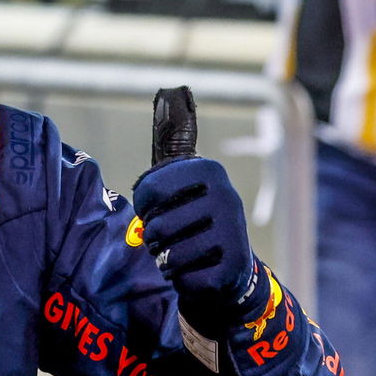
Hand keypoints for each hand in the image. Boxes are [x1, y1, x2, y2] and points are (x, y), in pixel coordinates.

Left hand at [133, 156, 258, 327]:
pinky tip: (194, 271)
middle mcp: (226, 196)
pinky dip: (181, 280)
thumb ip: (172, 143)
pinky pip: (184, 279)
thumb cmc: (193, 217)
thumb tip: (169, 95)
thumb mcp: (182, 181)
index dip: (142, 207)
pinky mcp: (233, 266)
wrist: (232, 264)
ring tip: (175, 255)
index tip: (152, 210)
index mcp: (209, 170)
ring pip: (170, 255)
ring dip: (165, 261)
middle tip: (162, 238)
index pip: (149, 190)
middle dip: (152, 238)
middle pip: (157, 226)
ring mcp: (232, 232)